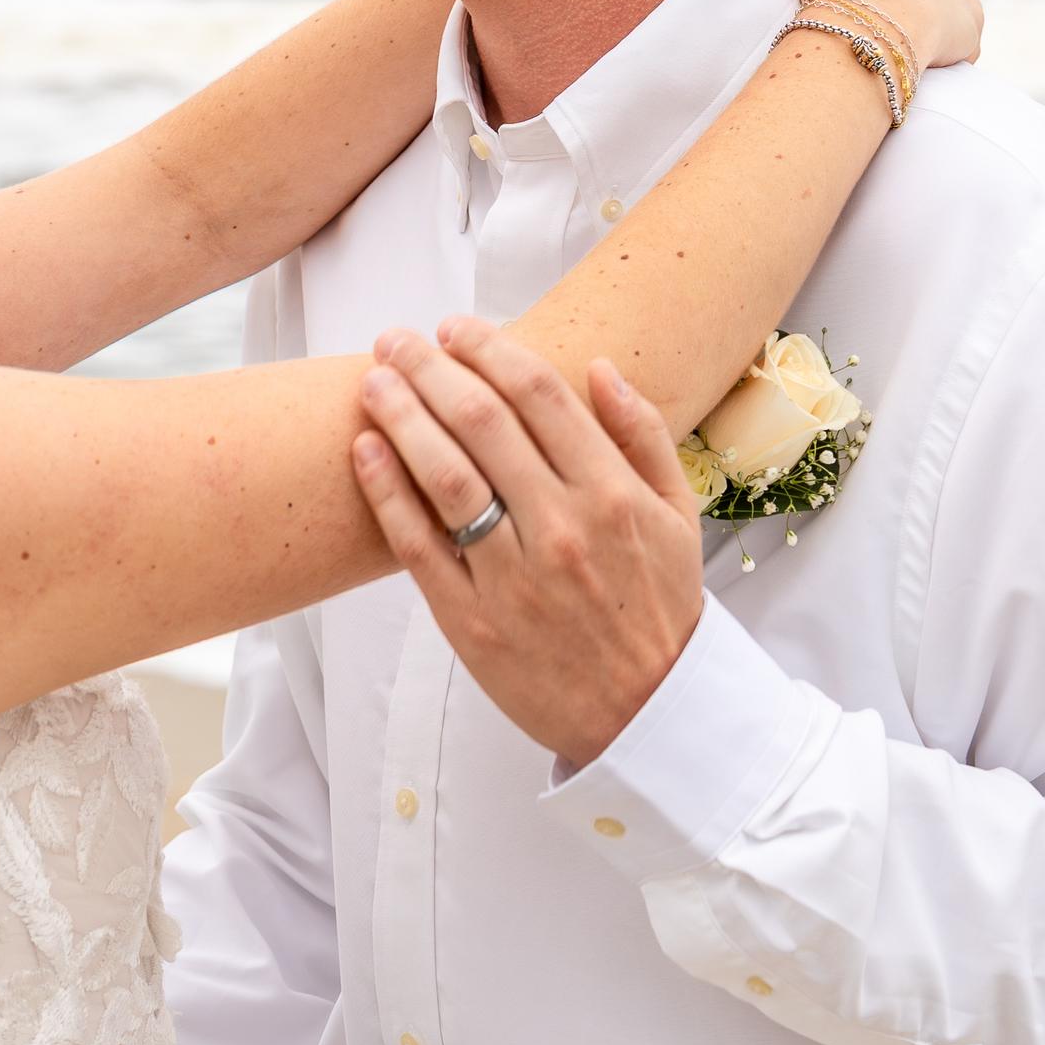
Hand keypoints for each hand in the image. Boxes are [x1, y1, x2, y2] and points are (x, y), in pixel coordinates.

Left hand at [351, 319, 707, 770]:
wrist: (648, 716)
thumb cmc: (661, 608)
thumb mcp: (679, 516)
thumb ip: (644, 436)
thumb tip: (599, 368)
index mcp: (611, 495)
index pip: (539, 396)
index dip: (490, 349)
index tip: (455, 327)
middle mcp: (560, 529)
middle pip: (481, 422)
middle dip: (431, 368)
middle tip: (397, 339)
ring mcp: (512, 577)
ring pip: (444, 476)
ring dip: (401, 417)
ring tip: (374, 381)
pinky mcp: (472, 622)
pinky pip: (419, 546)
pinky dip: (387, 492)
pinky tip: (365, 450)